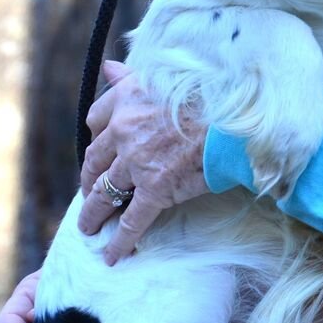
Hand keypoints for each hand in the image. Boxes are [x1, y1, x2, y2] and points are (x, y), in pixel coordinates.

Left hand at [78, 61, 208, 264]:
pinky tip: (112, 255)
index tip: (99, 148)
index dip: (96, 137)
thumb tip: (108, 67)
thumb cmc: (206, 92)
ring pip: (105, 192)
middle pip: (94, 161)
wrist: (234, 116)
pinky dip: (120, 240)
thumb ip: (131, 77)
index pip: (95, 121)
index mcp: (125, 101)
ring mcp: (137, 162)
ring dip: (94, 212)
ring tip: (89, 226)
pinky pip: (132, 219)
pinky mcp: (156, 189)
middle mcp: (124, 131)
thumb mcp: (162, 77)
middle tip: (88, 192)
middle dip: (88, 180)